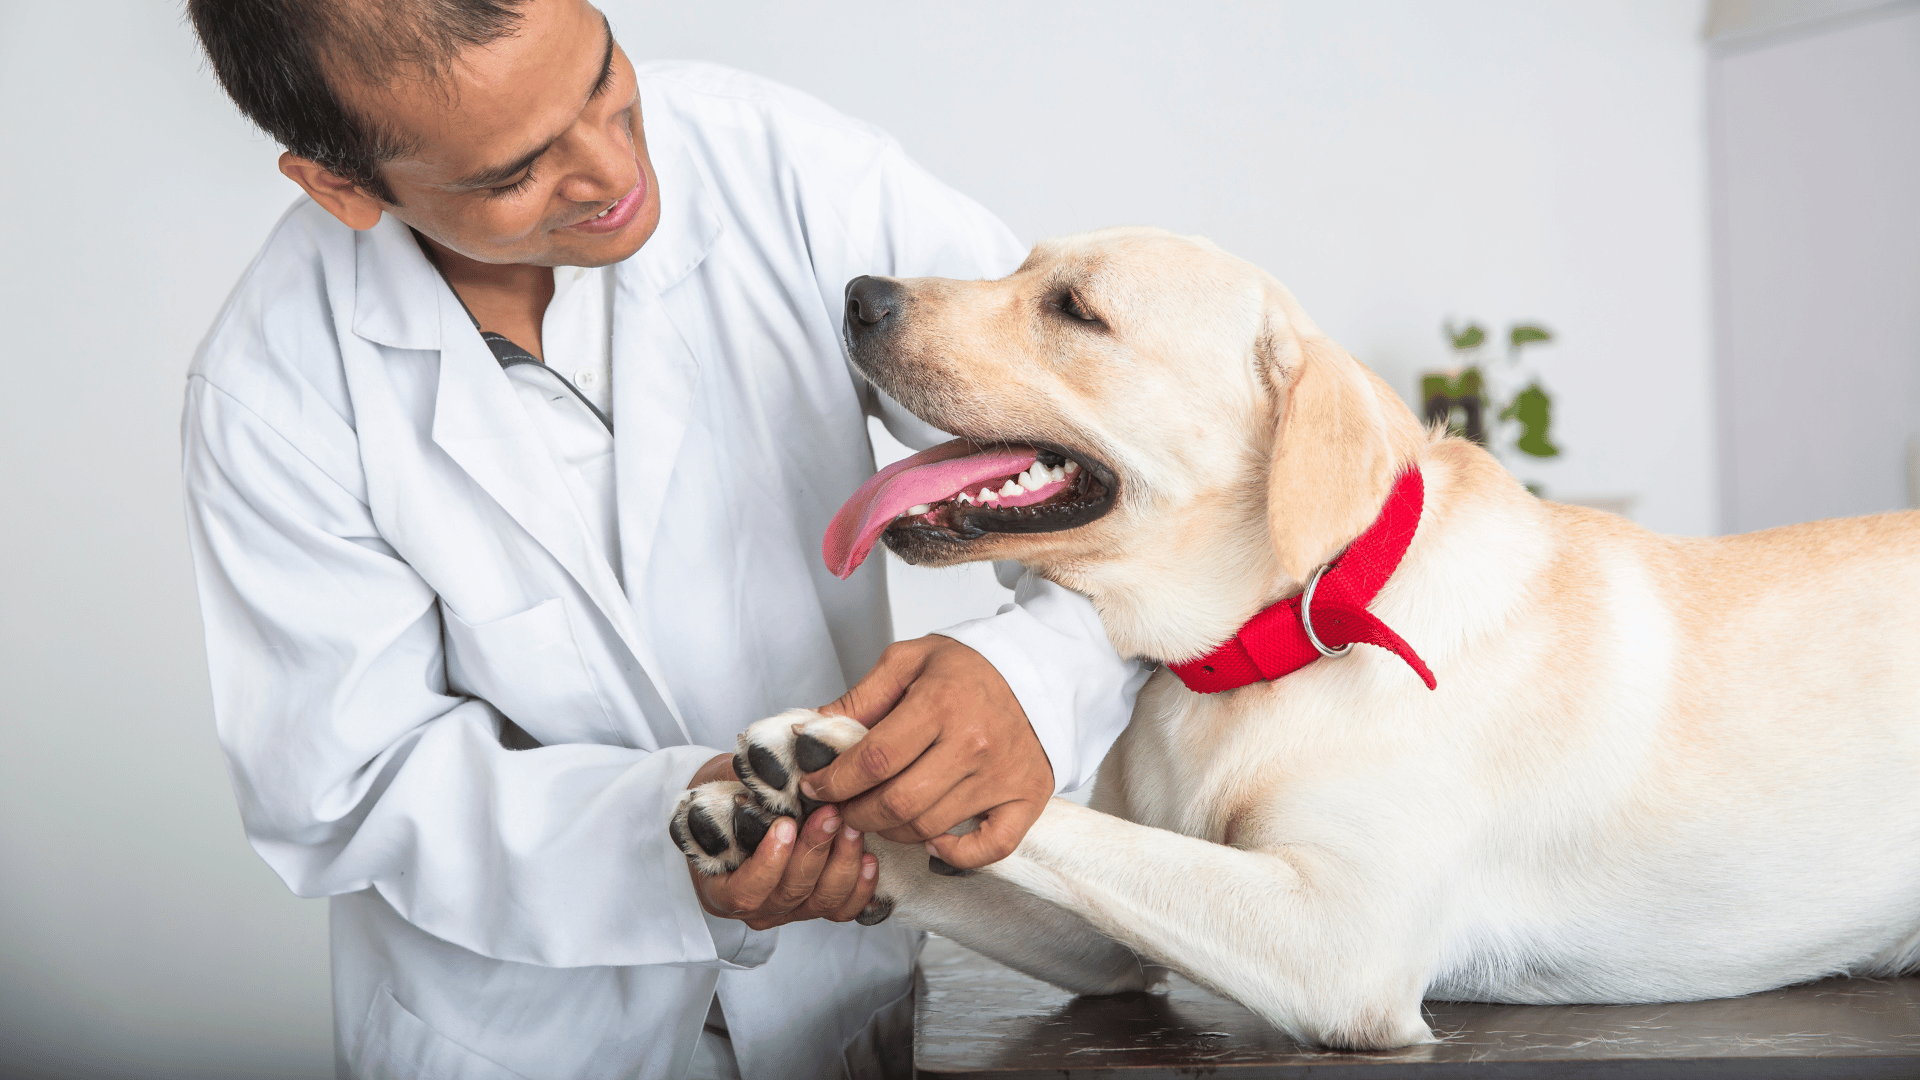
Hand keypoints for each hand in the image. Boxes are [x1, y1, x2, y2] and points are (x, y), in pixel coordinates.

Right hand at [684, 755, 876, 929]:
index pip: (746, 891)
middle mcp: (758, 906)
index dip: (768, 862)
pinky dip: (860, 887)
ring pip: (822, 900)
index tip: (785, 825)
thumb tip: (773, 775)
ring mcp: (791, 910)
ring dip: (841, 861)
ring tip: (851, 826)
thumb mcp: (724, 793)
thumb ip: (744, 795)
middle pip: (790, 892)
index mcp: (722, 888)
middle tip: (829, 814)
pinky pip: (843, 908)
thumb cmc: (730, 800)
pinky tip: (869, 859)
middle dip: (814, 850)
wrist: (738, 808)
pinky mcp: (819, 905)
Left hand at [802, 636, 1052, 869]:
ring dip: (891, 831)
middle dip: (855, 813)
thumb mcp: (908, 661)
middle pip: (897, 802)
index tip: (816, 786)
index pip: (874, 759)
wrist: (1041, 669)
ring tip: (877, 815)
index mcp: (941, 703)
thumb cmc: (969, 667)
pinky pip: (990, 848)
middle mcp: (973, 744)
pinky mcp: (1027, 798)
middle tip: (841, 808)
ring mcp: (1002, 776)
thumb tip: (810, 732)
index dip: (835, 781)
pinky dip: (954, 854)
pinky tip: (931, 839)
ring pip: (929, 827)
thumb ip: (859, 697)